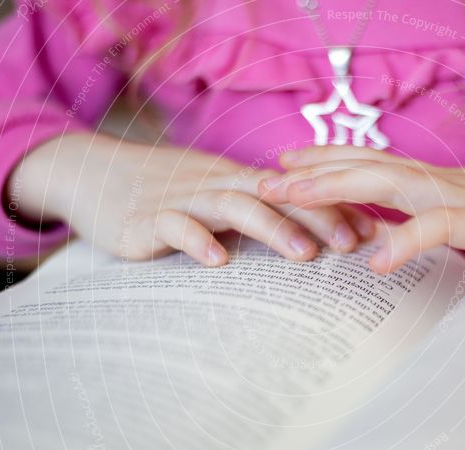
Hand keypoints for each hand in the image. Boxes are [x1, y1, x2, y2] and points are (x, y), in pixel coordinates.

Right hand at [7, 132, 373, 265]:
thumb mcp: (215, 197)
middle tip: (352, 244)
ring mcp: (183, 200)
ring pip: (235, 206)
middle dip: (318, 216)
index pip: (295, 192)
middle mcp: (217, 185)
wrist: (93, 173)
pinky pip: (175, 226)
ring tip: (303, 254)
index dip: (333, 208)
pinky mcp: (147, 220)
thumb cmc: (165, 192)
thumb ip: (256, 216)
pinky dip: (196, 240)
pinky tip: (216, 261)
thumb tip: (308, 241)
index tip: (371, 232)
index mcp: (237, 181)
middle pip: (275, 194)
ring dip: (272, 228)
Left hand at [258, 134, 464, 272]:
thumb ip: (441, 228)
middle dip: (311, 172)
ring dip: (336, 188)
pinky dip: (405, 241)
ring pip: (388, 184)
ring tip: (291, 197)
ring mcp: (463, 198)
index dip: (327, 162)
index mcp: (438, 183)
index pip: (372, 165)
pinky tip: (374, 261)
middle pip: (365, 167)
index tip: (287, 165)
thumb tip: (404, 244)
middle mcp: (441, 182)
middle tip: (263, 178)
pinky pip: (440, 228)